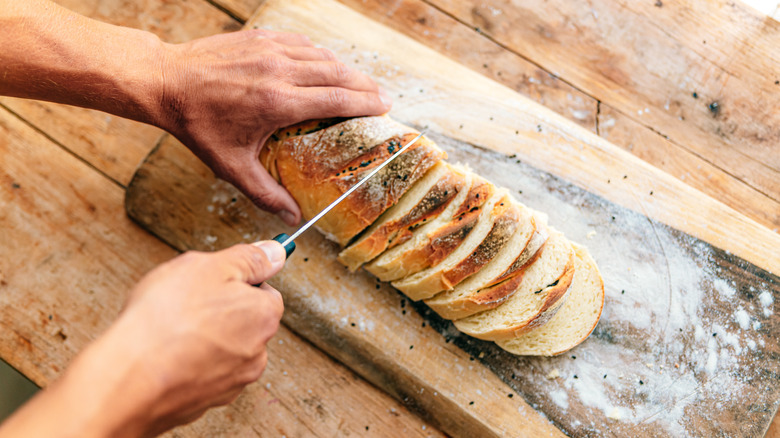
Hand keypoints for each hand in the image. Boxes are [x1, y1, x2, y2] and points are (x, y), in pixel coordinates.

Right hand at [0, 242, 286, 437]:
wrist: (130, 378)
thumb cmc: (166, 320)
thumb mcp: (210, 267)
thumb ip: (248, 259)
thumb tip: (275, 252)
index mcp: (264, 317)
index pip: (266, 291)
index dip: (236, 281)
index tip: (213, 280)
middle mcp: (257, 353)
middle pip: (244, 321)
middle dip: (219, 309)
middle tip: (186, 302)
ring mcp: (232, 382)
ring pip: (223, 348)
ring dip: (203, 338)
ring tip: (170, 328)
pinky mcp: (205, 401)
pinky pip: (201, 373)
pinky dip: (188, 363)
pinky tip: (165, 353)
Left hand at [158, 29, 392, 225]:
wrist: (166, 82)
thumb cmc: (198, 125)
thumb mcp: (231, 166)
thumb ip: (266, 193)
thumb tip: (293, 220)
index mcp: (277, 103)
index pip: (336, 99)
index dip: (366, 102)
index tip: (385, 108)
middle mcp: (279, 71)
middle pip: (338, 74)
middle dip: (366, 85)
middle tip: (383, 97)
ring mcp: (270, 49)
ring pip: (323, 55)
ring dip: (346, 69)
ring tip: (360, 84)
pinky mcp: (261, 37)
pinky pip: (302, 43)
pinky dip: (320, 54)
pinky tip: (325, 65)